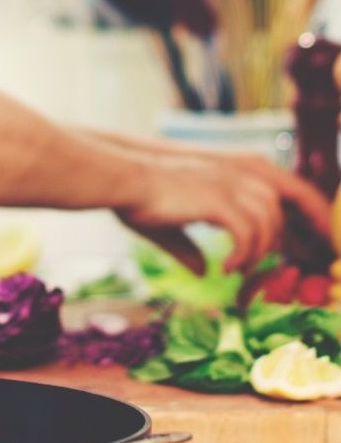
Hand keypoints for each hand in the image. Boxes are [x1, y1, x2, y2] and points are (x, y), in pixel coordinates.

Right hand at [115, 151, 330, 274]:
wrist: (121, 181)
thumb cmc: (137, 198)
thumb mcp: (170, 224)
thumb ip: (190, 247)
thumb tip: (202, 271)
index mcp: (234, 170)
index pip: (294, 187)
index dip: (314, 213)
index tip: (322, 240)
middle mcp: (240, 173)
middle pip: (286, 207)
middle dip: (286, 241)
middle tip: (273, 268)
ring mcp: (231, 185)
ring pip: (268, 224)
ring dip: (257, 253)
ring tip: (238, 270)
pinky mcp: (219, 202)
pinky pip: (248, 235)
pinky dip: (242, 256)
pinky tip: (225, 268)